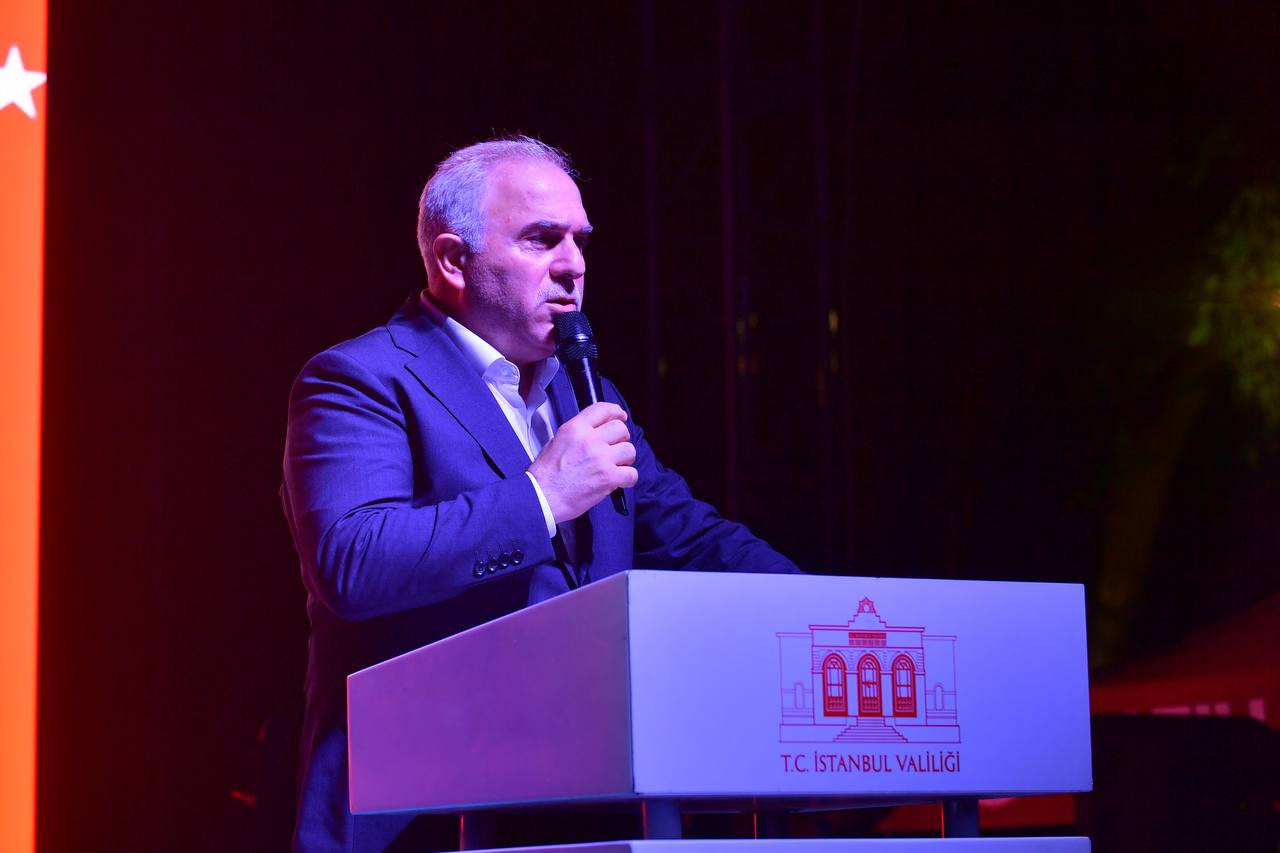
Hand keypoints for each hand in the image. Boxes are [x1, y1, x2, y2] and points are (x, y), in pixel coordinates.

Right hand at [528, 402, 637, 522]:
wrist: (542, 498)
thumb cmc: (546, 475)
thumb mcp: (556, 442)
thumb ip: (577, 433)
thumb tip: (596, 430)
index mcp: (575, 428)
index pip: (603, 409)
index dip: (616, 412)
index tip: (620, 416)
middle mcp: (589, 440)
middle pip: (620, 428)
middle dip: (621, 439)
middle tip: (615, 449)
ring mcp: (601, 458)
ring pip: (629, 450)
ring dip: (626, 459)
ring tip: (616, 466)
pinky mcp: (608, 477)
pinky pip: (632, 473)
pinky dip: (628, 479)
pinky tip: (618, 481)